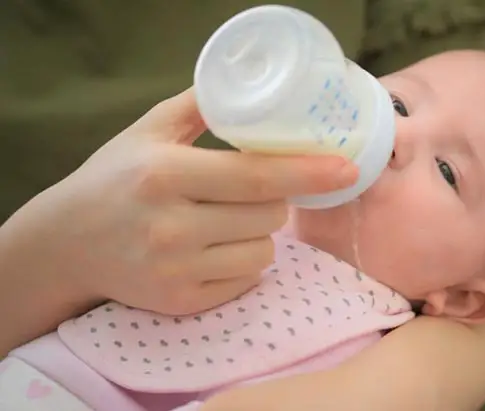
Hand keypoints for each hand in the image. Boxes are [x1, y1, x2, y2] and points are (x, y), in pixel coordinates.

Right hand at [0, 88, 357, 315]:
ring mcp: (176, 269)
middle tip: (250, 191)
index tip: (345, 168)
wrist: (67, 244)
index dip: (307, 172)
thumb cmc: (113, 180)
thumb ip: (199, 106)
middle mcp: (171, 226)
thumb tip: (253, 89)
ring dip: (260, 233)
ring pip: (264, 250)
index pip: (256, 175)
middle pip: (270, 215)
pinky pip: (246, 279)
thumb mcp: (146, 131)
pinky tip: (213, 249)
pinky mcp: (182, 301)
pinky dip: (243, 261)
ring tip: (226, 221)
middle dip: (275, 199)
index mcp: (166, 174)